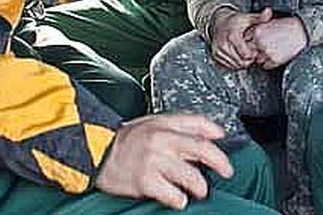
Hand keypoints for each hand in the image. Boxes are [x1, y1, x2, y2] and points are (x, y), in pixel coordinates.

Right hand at [95, 114, 232, 209]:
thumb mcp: (149, 124)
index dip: (214, 130)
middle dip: (220, 161)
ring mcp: (154, 160)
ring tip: (200, 190)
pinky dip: (179, 199)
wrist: (95, 153)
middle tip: (227, 171)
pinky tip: (178, 199)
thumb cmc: (124, 141)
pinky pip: (173, 194)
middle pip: (201, 148)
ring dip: (200, 186)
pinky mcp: (146, 181)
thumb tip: (207, 133)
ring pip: (191, 175)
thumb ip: (175, 127)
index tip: (222, 138)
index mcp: (162, 124)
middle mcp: (161, 140)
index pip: (197, 122)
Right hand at [210, 8, 270, 69]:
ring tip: (244, 51)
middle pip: (241, 61)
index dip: (254, 54)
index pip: (246, 54)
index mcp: (232, 35)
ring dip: (242, 61)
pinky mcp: (215, 55)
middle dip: (249, 58)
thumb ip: (260, 17)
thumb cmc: (235, 21)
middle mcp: (223, 44)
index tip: (256, 49)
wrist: (220, 21)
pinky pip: (229, 65)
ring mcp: (218, 50)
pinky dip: (235, 62)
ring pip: (236, 65)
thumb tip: (268, 12)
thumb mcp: (248, 18)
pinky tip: (237, 54)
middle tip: (251, 51)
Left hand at [247, 13, 307, 68]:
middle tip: (264, 47)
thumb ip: (257, 30)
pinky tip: (275, 54)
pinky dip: (269, 62)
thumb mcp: (269, 23)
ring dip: (262, 57)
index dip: (250, 41)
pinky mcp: (274, 60)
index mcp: (258, 31)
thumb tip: (246, 39)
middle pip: (250, 50)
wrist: (302, 31)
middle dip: (255, 50)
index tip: (256, 41)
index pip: (246, 40)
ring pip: (257, 59)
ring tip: (272, 50)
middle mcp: (260, 41)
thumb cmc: (287, 26)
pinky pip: (265, 65)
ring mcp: (267, 51)